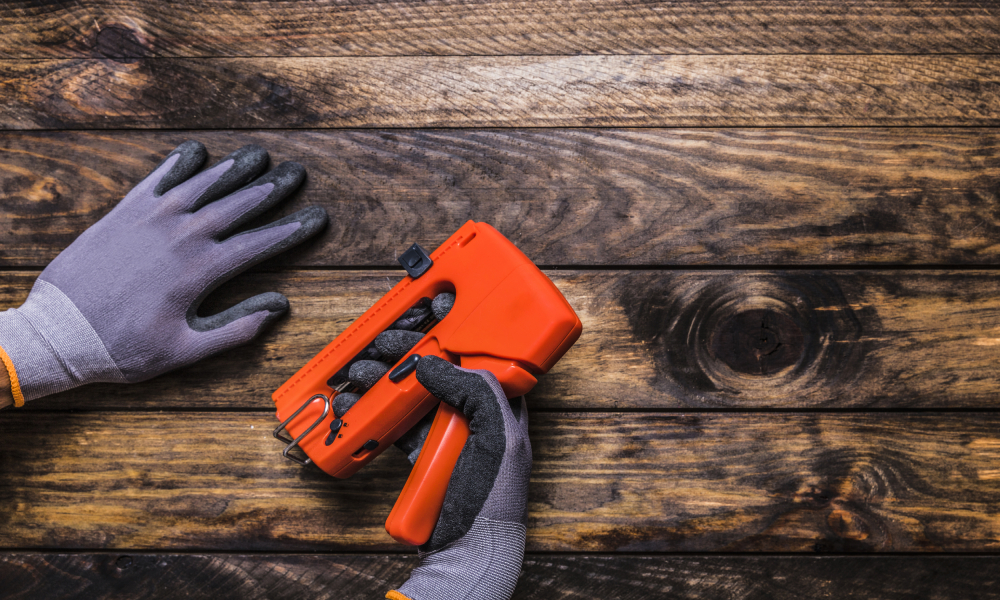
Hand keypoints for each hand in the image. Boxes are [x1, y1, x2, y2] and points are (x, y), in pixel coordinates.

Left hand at [0, 141, 326, 404]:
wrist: (60, 332)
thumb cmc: (123, 347)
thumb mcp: (185, 350)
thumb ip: (236, 328)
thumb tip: (278, 307)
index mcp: (201, 271)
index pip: (260, 243)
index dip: (293, 229)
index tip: (317, 217)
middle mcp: (181, 236)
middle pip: (238, 204)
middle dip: (272, 188)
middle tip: (297, 173)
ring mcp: (152, 219)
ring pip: (203, 185)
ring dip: (234, 168)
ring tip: (259, 156)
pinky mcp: (124, 211)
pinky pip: (158, 178)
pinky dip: (180, 162)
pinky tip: (198, 151)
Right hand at [333, 296, 529, 599]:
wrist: (468, 550)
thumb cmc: (495, 497)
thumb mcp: (497, 436)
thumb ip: (474, 391)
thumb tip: (430, 363)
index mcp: (503, 404)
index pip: (478, 353)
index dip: (456, 329)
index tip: (433, 308)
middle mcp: (476, 413)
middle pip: (439, 368)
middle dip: (408, 350)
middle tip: (384, 340)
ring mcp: (448, 433)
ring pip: (413, 391)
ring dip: (385, 377)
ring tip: (361, 369)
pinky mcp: (422, 453)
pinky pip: (397, 422)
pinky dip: (376, 410)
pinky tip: (358, 399)